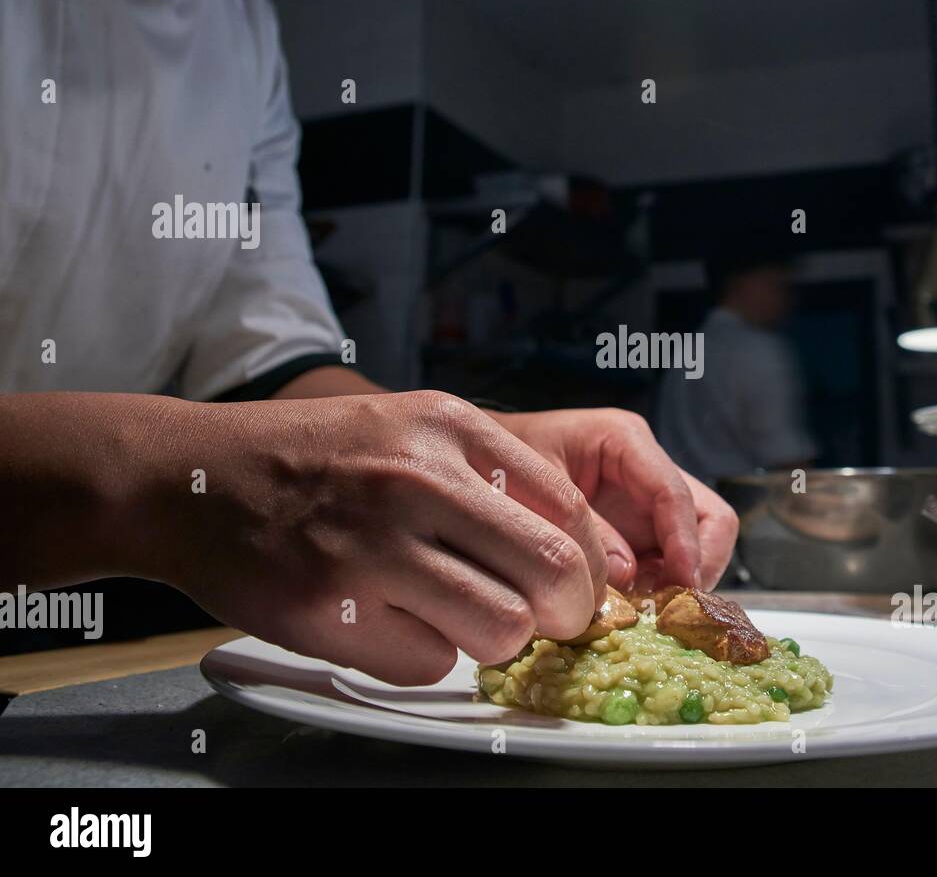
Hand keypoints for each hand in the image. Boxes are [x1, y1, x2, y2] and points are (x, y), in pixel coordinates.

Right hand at [146, 392, 607, 684]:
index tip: (576, 585)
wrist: (192, 478)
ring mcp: (371, 547)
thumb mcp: (411, 426)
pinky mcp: (328, 611)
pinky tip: (388, 622)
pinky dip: (422, 656)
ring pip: (503, 629)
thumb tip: (576, 547)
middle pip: (554, 573)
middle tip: (543, 618)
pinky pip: (430, 665)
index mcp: (449, 427)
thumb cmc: (315, 458)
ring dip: (494, 639)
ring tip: (457, 616)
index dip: (589, 562)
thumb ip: (490, 474)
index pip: (570, 510)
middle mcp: (417, 480)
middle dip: (565, 612)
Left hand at [485, 408, 738, 592]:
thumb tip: (628, 578)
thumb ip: (584, 530)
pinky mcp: (636, 537)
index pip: (676, 493)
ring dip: (678, 583)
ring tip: (643, 610)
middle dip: (697, 565)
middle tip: (668, 605)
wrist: (470, 465)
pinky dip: (656, 591)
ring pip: (696, 547)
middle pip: (709, 520)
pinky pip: (665, 566)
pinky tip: (627, 609)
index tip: (682, 585)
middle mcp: (645, 471)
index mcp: (624, 441)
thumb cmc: (496, 461)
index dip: (686, 543)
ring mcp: (644, 506)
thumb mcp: (533, 489)